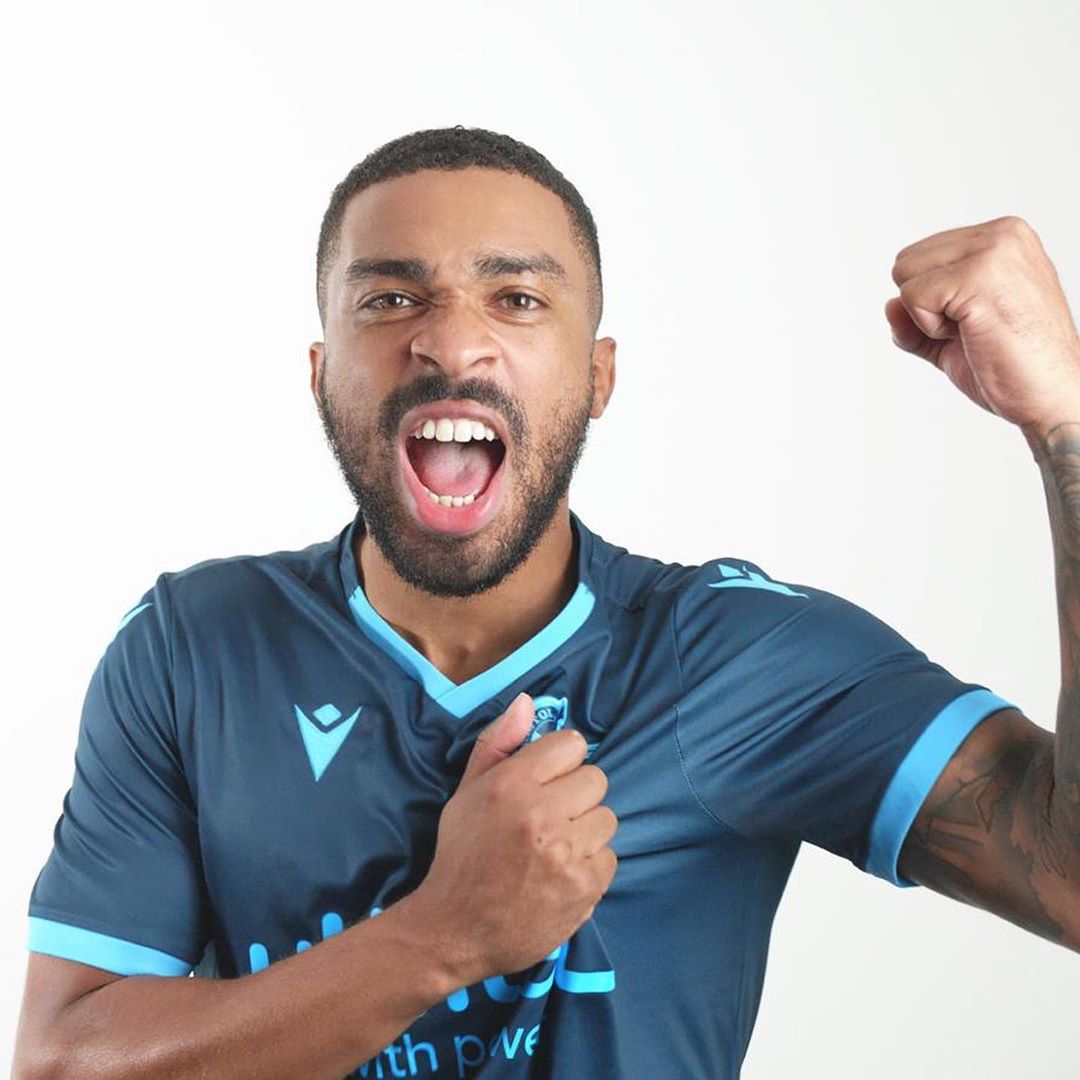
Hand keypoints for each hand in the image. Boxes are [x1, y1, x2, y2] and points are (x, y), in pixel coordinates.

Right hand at [408, 692, 617, 986]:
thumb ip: (497, 743)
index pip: (572, 744)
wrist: (453, 930)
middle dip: (575, 797)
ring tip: (554, 850)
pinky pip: (609, 858)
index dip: (560, 763)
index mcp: (512, 784)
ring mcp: (566, 853)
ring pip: (606, 819)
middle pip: (596, 779)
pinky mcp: (584, 887)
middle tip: (549, 820)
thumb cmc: (460, 855)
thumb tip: (528, 702)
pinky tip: (560, 876)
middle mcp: (542, 813)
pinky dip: (589, 867)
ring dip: (586, 833)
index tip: (546, 782)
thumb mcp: (466, 793)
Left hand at [885, 215, 1079, 433]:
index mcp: (1002, 237)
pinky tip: (972, 335)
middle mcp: (1002, 234)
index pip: (920, 256)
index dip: (931, 302)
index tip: (976, 320)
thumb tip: (888, 305)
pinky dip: (931, 329)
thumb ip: (917, 318)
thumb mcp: (952, 336)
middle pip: (905, 263)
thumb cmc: (1012, 368)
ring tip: (975, 330)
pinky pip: (911, 298)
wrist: (1051, 395)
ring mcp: (993, 251)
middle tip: (974, 329)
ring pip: (905, 277)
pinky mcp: (979, 277)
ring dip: (928, 318)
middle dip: (925, 307)